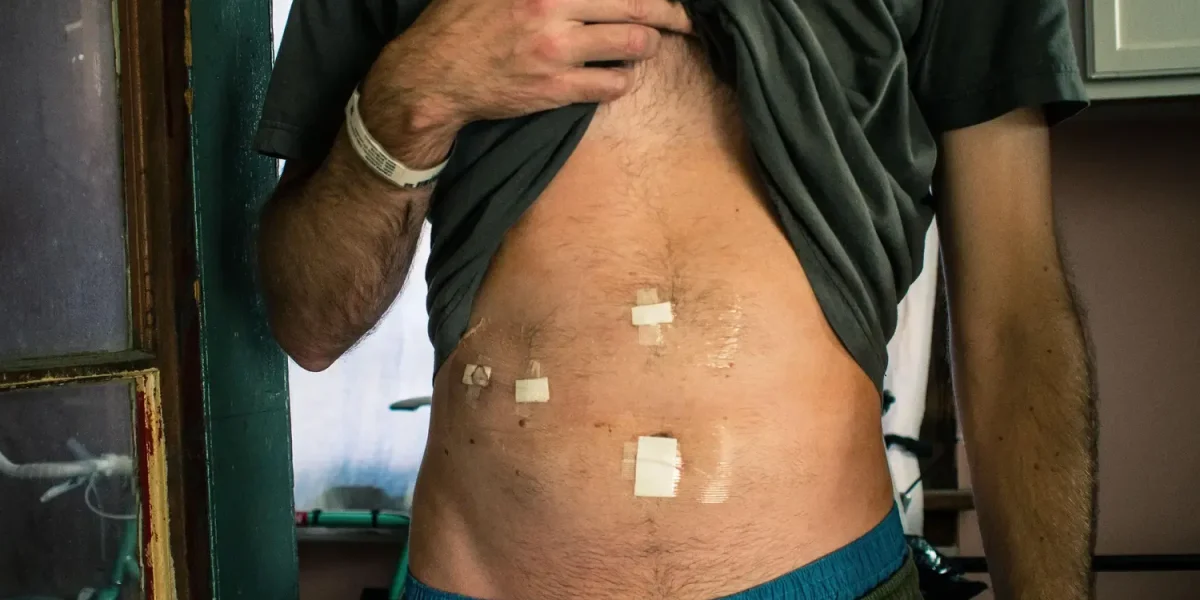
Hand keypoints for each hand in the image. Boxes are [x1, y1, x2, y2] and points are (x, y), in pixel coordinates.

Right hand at [362, 0, 691, 135]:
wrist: (433, 76)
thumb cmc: (463, 21)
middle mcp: (553, 8)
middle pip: (638, 6)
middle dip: (670, 13)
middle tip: (683, 18)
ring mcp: (557, 50)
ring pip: (633, 46)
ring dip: (647, 46)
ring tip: (646, 46)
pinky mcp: (555, 88)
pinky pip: (612, 84)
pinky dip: (622, 80)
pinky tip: (615, 75)